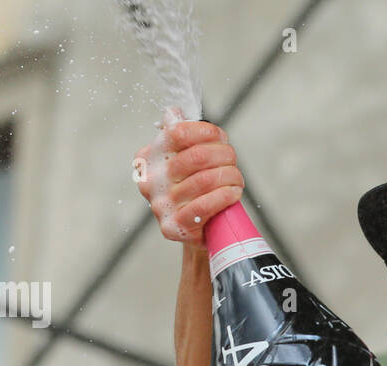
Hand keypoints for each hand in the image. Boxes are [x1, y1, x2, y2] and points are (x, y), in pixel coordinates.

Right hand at [134, 115, 243, 247]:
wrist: (197, 231)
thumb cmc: (194, 190)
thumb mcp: (185, 159)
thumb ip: (179, 134)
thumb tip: (172, 112)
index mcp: (149, 157)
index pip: (178, 132)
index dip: (207, 132)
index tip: (221, 138)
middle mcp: (150, 180)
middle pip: (197, 156)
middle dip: (224, 156)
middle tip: (233, 162)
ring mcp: (160, 205)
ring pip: (205, 180)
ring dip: (230, 177)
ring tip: (236, 180)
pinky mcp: (173, 227)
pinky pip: (203, 206)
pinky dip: (225, 196)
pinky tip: (233, 193)